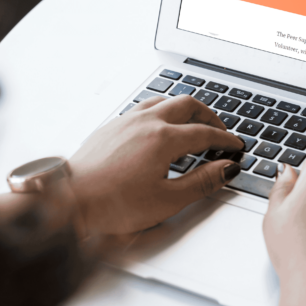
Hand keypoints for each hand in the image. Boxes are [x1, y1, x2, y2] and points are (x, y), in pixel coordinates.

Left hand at [67, 95, 244, 237]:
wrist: (69, 200)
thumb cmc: (112, 204)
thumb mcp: (167, 200)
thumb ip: (201, 182)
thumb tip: (226, 169)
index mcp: (163, 139)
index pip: (205, 133)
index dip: (225, 139)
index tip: (235, 146)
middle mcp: (146, 122)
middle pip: (187, 105)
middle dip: (209, 116)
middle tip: (220, 130)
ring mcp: (126, 121)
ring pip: (163, 101)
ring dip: (184, 109)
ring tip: (192, 123)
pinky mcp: (111, 127)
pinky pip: (143, 108)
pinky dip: (161, 112)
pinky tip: (159, 128)